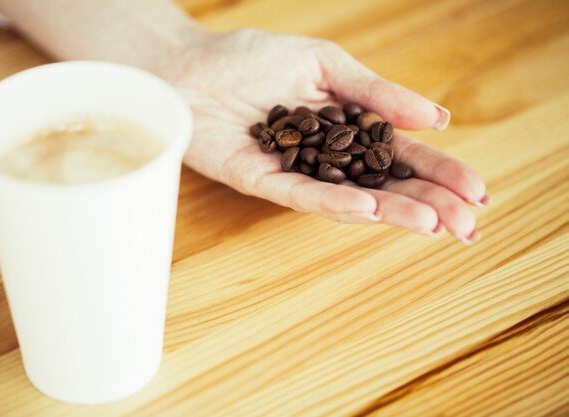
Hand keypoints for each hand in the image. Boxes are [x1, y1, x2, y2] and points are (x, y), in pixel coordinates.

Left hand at [166, 30, 486, 242]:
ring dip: (392, 212)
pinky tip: (369, 209)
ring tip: (433, 224)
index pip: (401, 156)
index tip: (479, 192)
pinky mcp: (262, 180)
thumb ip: (377, 93)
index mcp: (346, 129)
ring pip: (351, 199)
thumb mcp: (325, 65)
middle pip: (384, 186)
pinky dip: (335, 202)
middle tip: (469, 227)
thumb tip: (436, 118)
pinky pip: (302, 195)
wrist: (191, 65)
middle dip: (428, 204)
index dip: (439, 173)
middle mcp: (326, 158)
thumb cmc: (252, 59)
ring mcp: (296, 173)